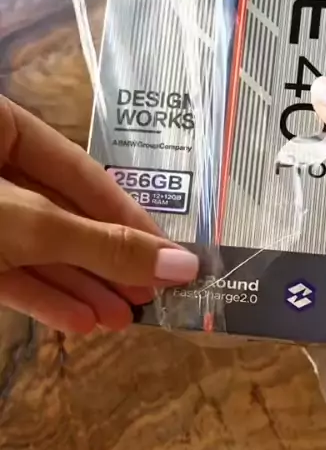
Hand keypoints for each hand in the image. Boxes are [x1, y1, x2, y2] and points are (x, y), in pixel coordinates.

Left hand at [0, 98, 197, 332]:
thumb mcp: (33, 224)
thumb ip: (103, 245)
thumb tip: (183, 266)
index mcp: (4, 127)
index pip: (84, 173)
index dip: (129, 218)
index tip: (170, 258)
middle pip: (62, 214)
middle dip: (105, 262)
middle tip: (150, 297)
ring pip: (34, 247)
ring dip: (79, 287)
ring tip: (121, 319)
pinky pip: (3, 269)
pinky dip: (39, 296)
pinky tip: (79, 322)